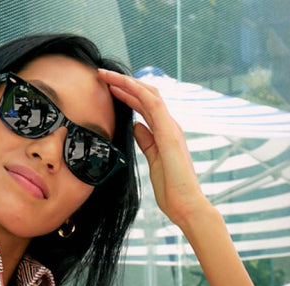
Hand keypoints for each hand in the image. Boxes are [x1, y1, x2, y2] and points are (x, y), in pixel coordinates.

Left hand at [99, 68, 211, 229]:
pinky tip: (119, 85)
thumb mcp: (153, 162)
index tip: (108, 88)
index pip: (145, 106)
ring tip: (106, 75)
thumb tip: (136, 126)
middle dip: (125, 83)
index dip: (128, 94)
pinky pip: (152, 104)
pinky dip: (135, 91)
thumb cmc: (172, 191)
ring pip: (148, 93)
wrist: (186, 206)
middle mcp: (170, 126)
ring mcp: (171, 128)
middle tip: (103, 75)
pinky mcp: (169, 133)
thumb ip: (147, 142)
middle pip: (147, 94)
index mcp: (166, 134)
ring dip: (126, 82)